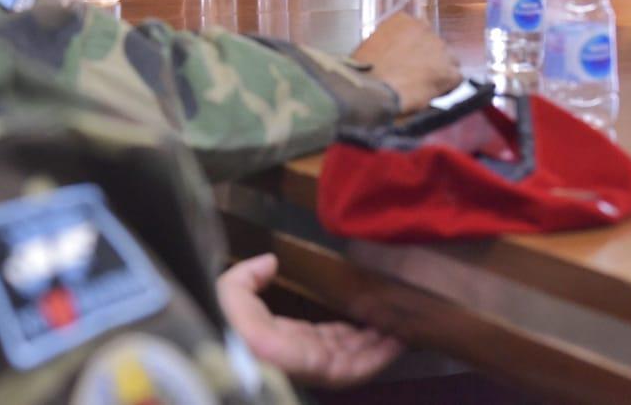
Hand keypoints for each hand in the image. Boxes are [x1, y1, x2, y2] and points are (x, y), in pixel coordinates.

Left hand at [217, 254, 401, 388]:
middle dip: (369, 338)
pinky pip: (360, 366)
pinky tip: (398, 340)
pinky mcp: (325, 371)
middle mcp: (303, 356)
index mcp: (283, 339)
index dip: (342, 327)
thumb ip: (249, 274)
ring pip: (357, 358)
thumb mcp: (231, 290)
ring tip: (404, 327)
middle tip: (394, 321)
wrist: (231, 348)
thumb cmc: (226, 321)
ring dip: (381, 345)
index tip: (362, 313)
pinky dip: (381, 355)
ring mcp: (316, 366)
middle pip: (344, 349)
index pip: (320, 336)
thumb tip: (270, 260)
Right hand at [351, 12, 460, 112]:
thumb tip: (394, 55)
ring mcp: (440, 48)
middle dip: (428, 58)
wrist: (371, 89)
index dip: (415, 47)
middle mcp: (424, 28)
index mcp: (402, 20)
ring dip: (439, 71)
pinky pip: (455, 79)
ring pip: (448, 60)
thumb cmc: (363, 72)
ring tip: (423, 87)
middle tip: (415, 75)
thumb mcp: (370, 47)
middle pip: (435, 44)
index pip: (418, 30)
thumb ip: (388, 44)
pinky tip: (432, 95)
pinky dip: (446, 87)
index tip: (408, 59)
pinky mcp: (449, 71)